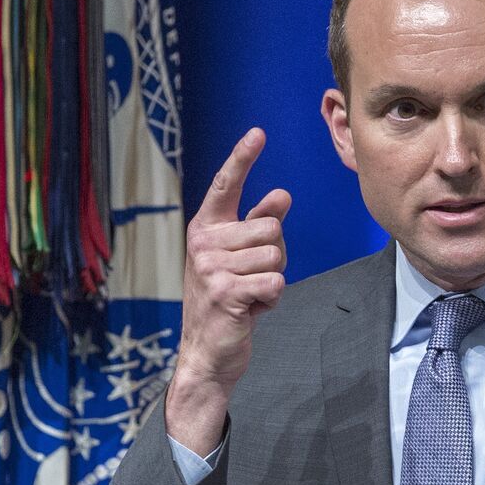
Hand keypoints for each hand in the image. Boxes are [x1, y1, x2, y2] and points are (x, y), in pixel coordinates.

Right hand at [166, 128, 290, 455]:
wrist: (207, 351)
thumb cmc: (226, 300)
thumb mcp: (240, 259)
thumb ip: (257, 227)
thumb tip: (281, 194)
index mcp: (204, 228)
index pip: (225, 185)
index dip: (243, 158)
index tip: (258, 133)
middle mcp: (203, 242)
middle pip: (270, 226)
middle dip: (276, 254)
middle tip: (253, 278)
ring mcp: (211, 267)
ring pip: (276, 254)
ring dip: (274, 278)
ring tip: (251, 293)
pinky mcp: (226, 292)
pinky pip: (275, 281)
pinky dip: (272, 298)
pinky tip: (252, 309)